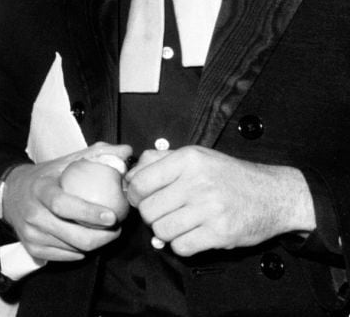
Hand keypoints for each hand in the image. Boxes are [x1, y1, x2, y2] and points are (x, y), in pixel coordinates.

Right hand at [0, 142, 131, 261]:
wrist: (11, 193)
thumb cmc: (44, 177)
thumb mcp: (64, 162)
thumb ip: (96, 154)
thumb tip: (126, 151)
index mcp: (40, 189)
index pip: (63, 205)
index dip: (88, 213)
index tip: (112, 216)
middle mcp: (32, 214)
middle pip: (72, 236)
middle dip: (102, 237)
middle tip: (116, 229)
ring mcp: (31, 234)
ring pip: (73, 250)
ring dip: (94, 244)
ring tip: (103, 232)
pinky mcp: (32, 249)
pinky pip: (66, 257)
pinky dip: (80, 251)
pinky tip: (85, 239)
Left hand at [124, 146, 315, 256]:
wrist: (274, 195)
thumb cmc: (230, 176)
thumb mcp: (196, 156)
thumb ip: (160, 160)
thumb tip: (130, 176)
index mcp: (188, 160)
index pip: (141, 182)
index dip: (135, 194)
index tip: (140, 198)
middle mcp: (198, 182)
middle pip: (148, 210)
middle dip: (150, 215)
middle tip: (162, 213)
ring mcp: (210, 209)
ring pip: (161, 230)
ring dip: (165, 231)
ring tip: (177, 224)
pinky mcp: (221, 233)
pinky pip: (181, 247)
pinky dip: (181, 245)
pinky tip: (190, 235)